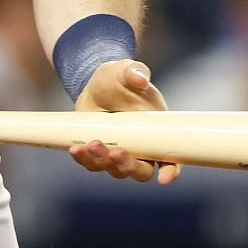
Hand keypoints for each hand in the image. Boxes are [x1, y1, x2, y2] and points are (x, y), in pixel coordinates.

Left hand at [69, 59, 179, 184]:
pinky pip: (93, 164)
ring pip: (115, 171)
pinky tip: (76, 148)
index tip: (165, 178)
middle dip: (128, 166)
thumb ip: (135, 71)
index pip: (171, 159)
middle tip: (116, 152)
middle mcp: (141, 148)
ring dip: (103, 162)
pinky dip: (84, 159)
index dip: (171, 171)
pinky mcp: (99, 154)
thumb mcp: (127, 70)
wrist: (97, 84)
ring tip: (92, 143)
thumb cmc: (120, 78)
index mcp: (158, 133)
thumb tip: (140, 78)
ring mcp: (120, 153)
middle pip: (141, 172)